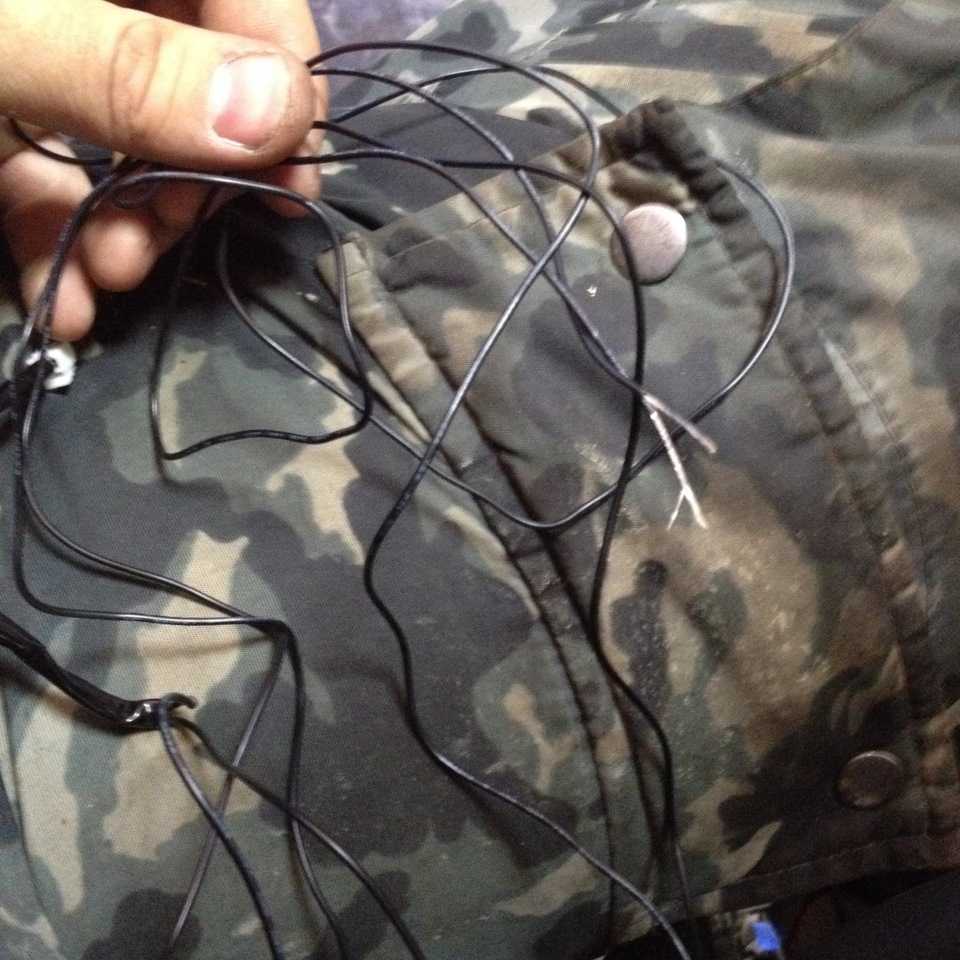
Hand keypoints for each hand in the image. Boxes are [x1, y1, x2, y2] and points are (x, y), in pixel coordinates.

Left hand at [0, 0, 326, 339]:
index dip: (286, 79)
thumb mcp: (3, 36)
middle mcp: (95, 6)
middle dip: (199, 174)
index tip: (291, 174)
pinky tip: (69, 301)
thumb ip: (134, 71)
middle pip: (202, 82)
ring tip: (112, 271)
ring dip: (138, 225)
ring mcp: (50, 64)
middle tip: (180, 222)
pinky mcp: (3, 119)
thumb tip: (284, 118)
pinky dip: (67, 242)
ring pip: (134, 141)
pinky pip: (56, 176)